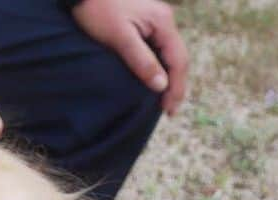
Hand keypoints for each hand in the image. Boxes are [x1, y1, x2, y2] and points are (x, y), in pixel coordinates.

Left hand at [72, 0, 188, 114]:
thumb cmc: (99, 11)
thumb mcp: (120, 38)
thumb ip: (142, 61)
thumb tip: (162, 86)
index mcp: (163, 22)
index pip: (178, 60)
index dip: (176, 88)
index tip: (169, 110)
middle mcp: (165, 20)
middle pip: (178, 58)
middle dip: (175, 85)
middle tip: (169, 111)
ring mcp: (157, 21)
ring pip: (171, 55)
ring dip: (169, 78)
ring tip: (164, 101)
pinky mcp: (148, 24)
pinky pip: (161, 50)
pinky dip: (161, 68)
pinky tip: (155, 81)